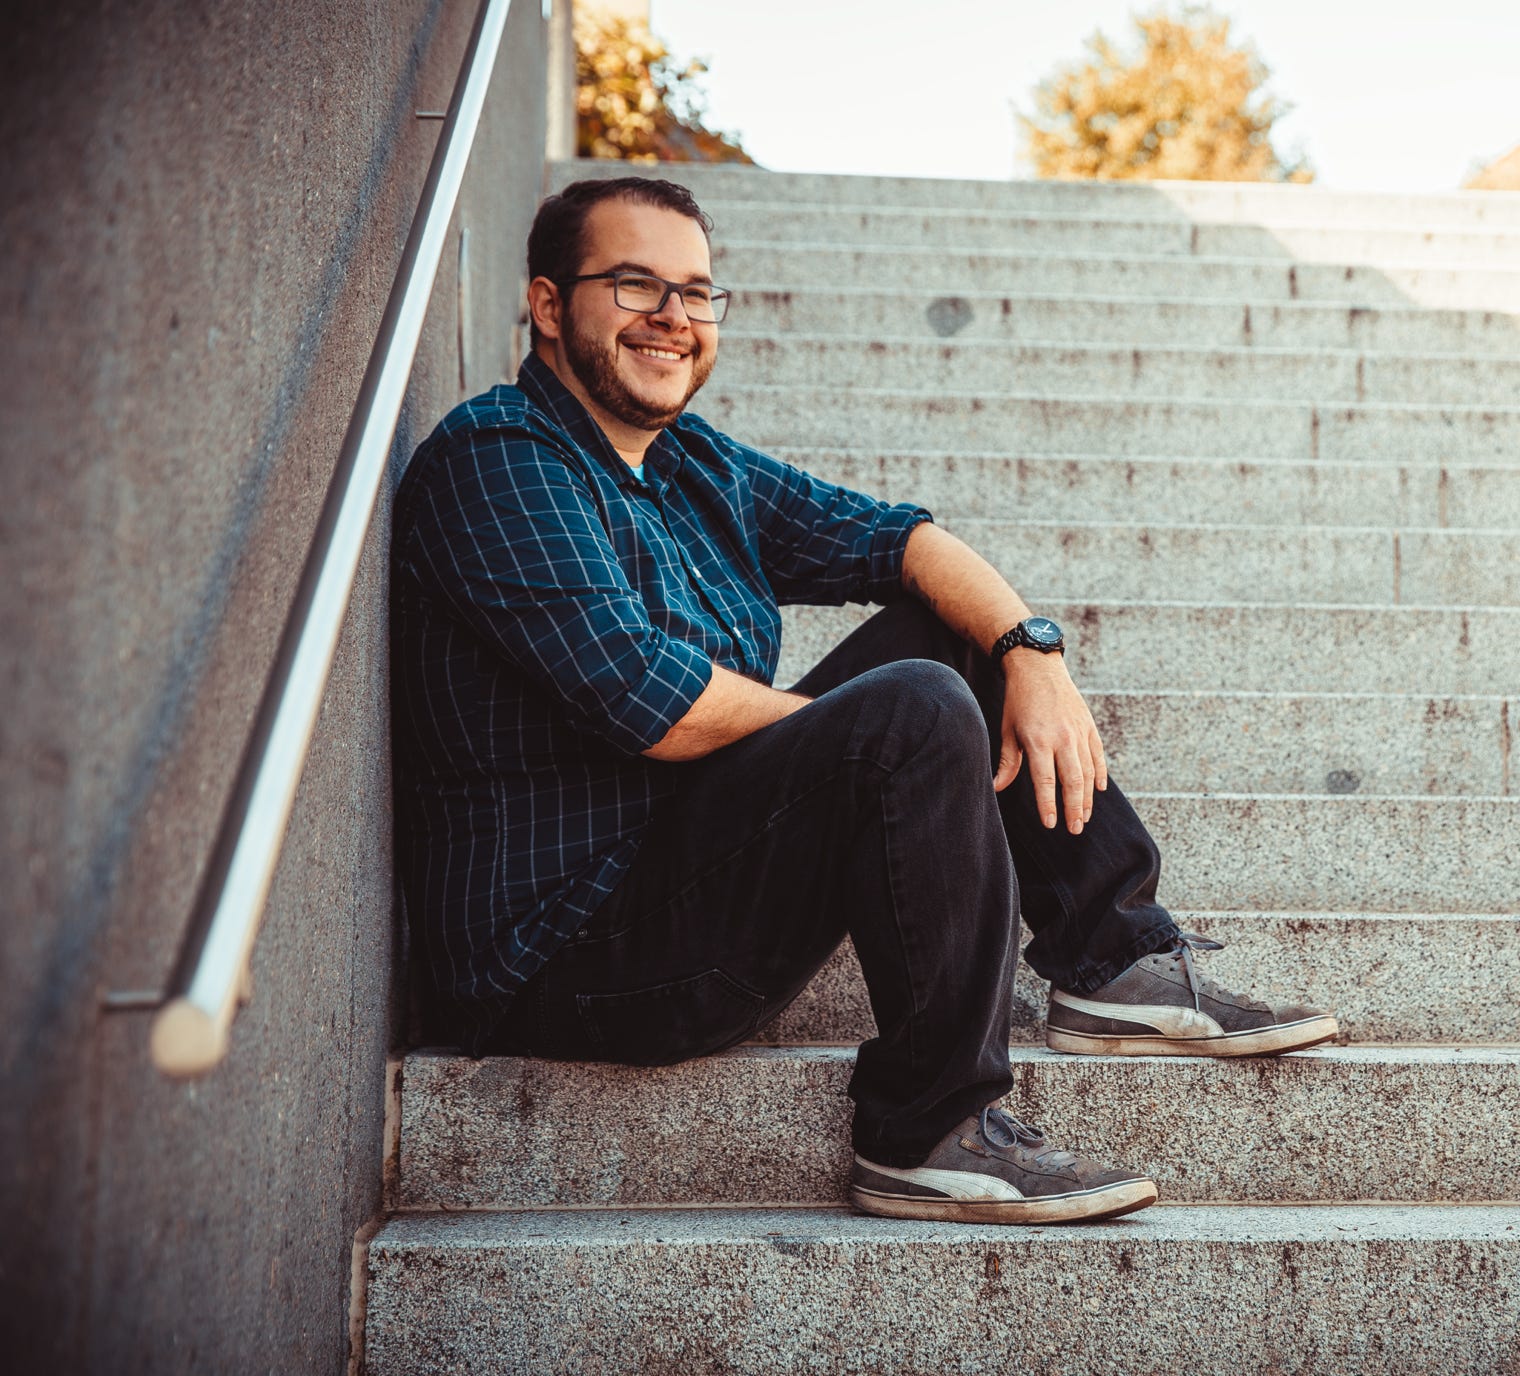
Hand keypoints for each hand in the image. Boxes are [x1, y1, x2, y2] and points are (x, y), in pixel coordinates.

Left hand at [992, 651, 1107, 832]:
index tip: (1051, 824)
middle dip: (1074, 808)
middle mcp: (1062, 737)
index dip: (1048, 805)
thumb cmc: (1018, 701)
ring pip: (1088, 771)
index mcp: (1038, 740)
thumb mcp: (1008, 730)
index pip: (1045, 781)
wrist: (1038, 667)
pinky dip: (1099, 773)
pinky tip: (1098, 790)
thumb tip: (996, 787)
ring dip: (1088, 797)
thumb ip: (1008, 762)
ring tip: (1084, 817)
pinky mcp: (1089, 725)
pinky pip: (1098, 755)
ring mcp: (1079, 731)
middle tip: (1074, 829)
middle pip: (1073, 781)